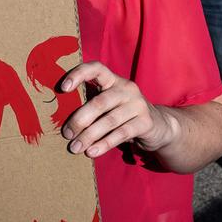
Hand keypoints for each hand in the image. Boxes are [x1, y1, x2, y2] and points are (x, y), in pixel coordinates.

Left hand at [57, 62, 173, 158]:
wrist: (159, 127)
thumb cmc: (124, 116)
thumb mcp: (109, 106)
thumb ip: (91, 106)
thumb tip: (62, 123)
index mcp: (114, 80)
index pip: (96, 68)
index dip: (79, 74)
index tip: (63, 88)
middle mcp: (127, 88)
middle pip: (100, 102)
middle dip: (79, 120)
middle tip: (67, 135)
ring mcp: (138, 104)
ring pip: (109, 120)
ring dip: (89, 136)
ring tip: (75, 148)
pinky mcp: (146, 122)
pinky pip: (121, 134)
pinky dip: (104, 144)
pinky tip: (92, 152)